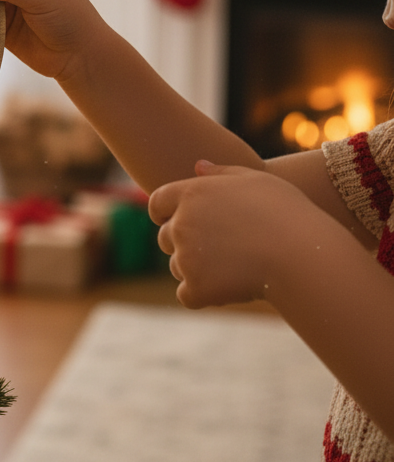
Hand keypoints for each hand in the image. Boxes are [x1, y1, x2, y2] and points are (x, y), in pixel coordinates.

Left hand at [149, 161, 324, 307]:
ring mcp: (186, 256)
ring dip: (196, 270)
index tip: (181, 221)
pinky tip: (230, 288)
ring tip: (234, 268)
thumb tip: (197, 166)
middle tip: (221, 249)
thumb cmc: (287, 213)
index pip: (157, 203)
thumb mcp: (257, 180)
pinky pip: (187, 295)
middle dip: (185, 244)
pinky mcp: (196, 287)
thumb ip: (222, 173)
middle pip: (166, 237)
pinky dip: (204, 295)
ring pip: (177, 267)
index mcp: (191, 194)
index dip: (166, 213)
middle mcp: (181, 223)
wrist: (303, 255)